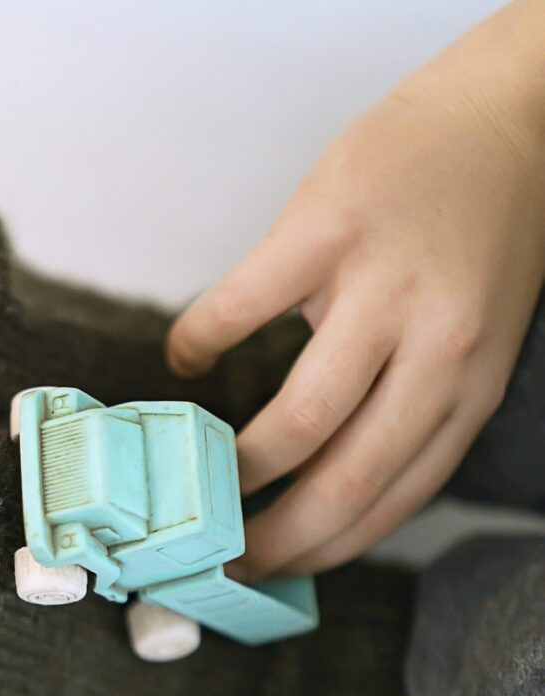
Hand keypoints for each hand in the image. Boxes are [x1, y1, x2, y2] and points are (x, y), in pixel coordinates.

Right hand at [167, 3, 544, 579]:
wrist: (514, 120)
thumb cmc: (487, 237)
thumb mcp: (479, 340)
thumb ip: (416, 405)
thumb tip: (325, 476)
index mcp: (471, 386)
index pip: (392, 498)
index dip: (325, 549)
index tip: (272, 573)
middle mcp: (437, 348)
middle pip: (344, 475)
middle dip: (274, 533)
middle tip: (222, 553)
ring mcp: (380, 286)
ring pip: (301, 413)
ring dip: (239, 460)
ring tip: (199, 474)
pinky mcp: (326, 228)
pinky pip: (243, 305)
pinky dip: (201, 339)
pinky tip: (186, 357)